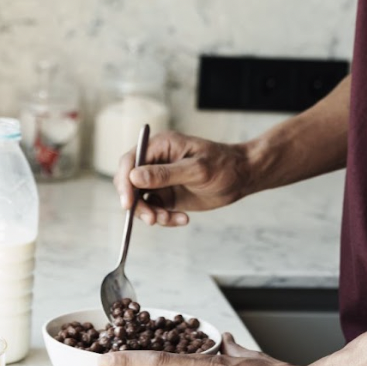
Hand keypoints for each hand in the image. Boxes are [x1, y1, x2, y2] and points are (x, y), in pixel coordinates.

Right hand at [112, 131, 251, 225]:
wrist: (242, 177)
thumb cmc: (224, 165)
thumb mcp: (196, 170)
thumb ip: (165, 174)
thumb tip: (134, 177)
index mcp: (160, 146)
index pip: (130, 161)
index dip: (124, 181)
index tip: (128, 203)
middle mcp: (155, 162)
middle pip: (130, 183)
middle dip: (137, 203)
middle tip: (152, 219)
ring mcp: (160, 180)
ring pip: (140, 200)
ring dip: (151, 214)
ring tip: (170, 219)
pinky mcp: (167, 195)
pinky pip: (155, 210)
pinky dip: (164, 218)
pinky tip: (182, 219)